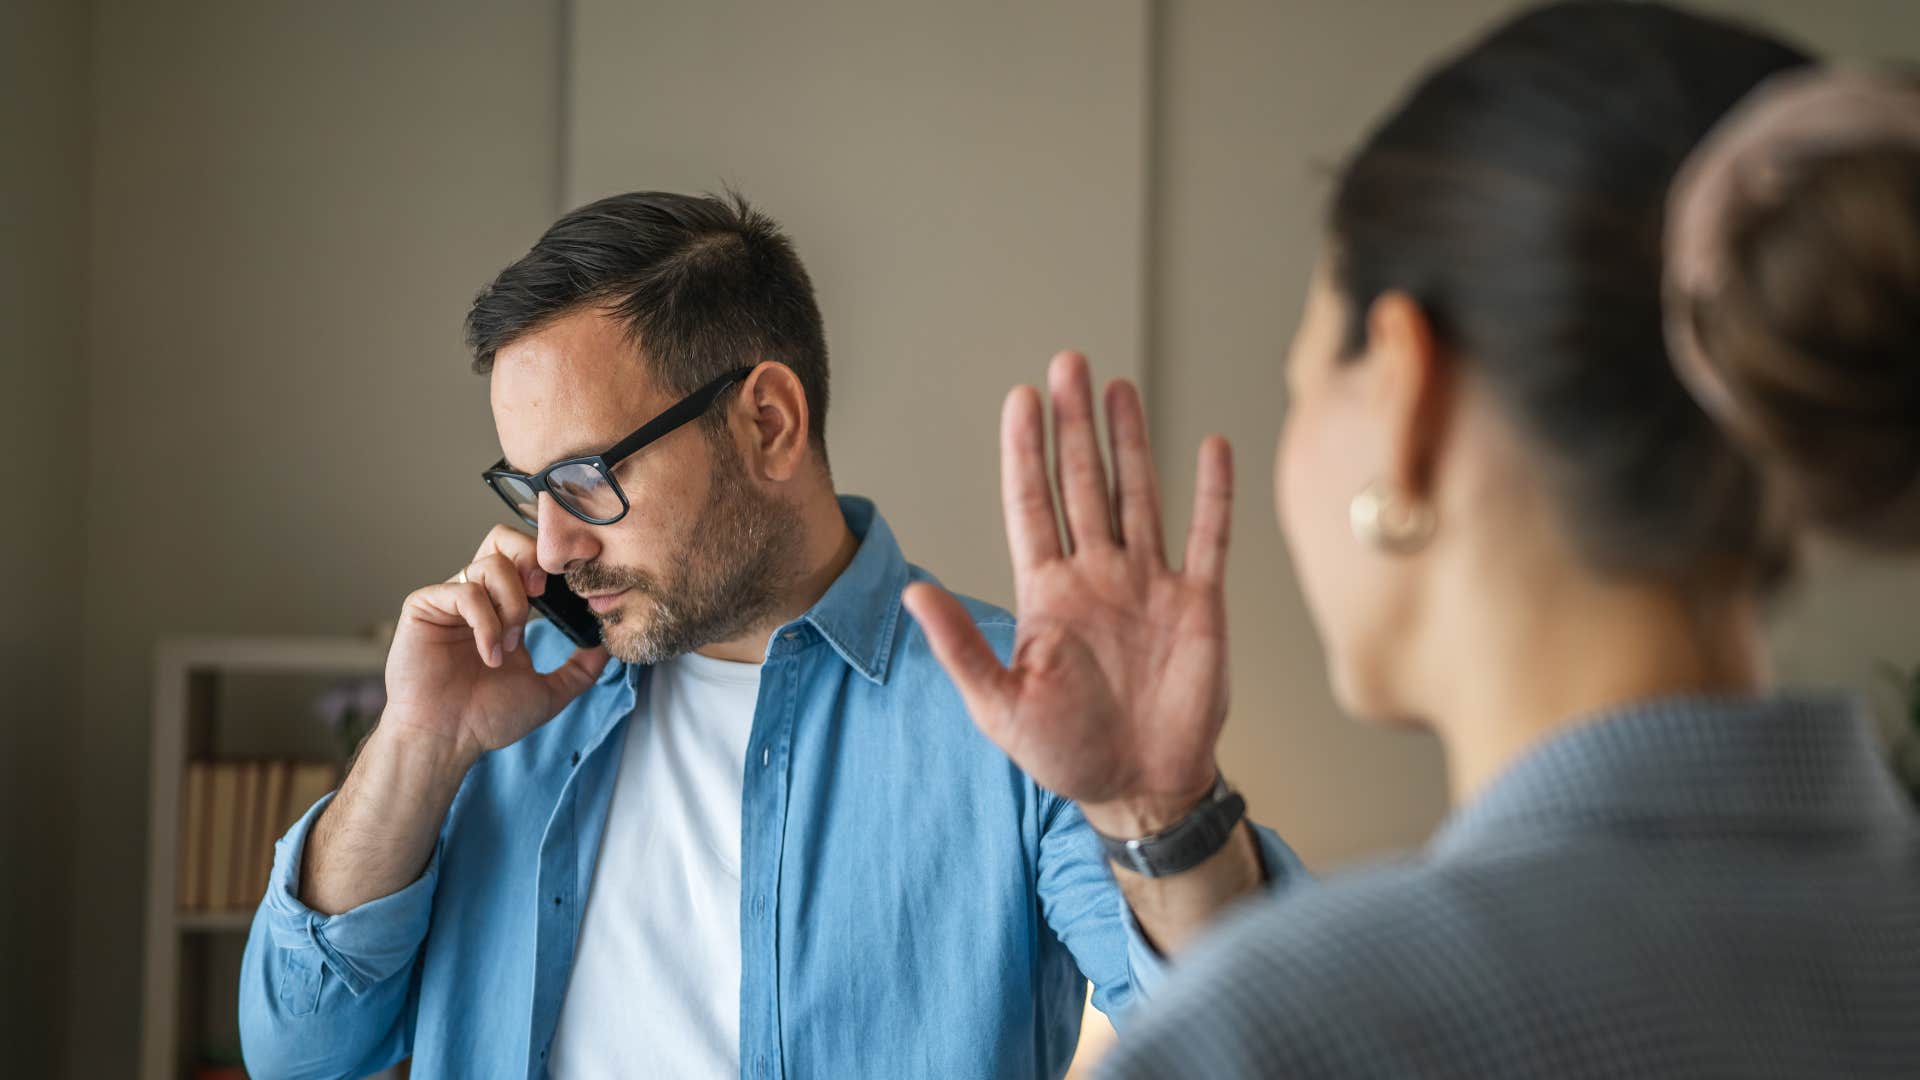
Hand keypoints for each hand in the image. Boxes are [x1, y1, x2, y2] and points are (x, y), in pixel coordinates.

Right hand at [381, 524, 609, 764]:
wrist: (446, 741)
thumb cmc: (486, 719)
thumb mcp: (548, 692)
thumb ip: (580, 669)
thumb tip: (608, 646)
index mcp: (502, 608)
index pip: (526, 559)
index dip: (551, 563)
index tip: (574, 585)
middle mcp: (476, 597)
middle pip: (503, 539)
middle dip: (531, 559)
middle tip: (543, 593)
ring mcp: (448, 599)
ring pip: (491, 564)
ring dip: (512, 605)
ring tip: (509, 647)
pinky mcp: (424, 606)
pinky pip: (465, 590)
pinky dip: (486, 622)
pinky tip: (489, 654)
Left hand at [904, 351, 1233, 836]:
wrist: (1140, 788)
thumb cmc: (1065, 753)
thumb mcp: (1000, 705)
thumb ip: (962, 646)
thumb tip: (913, 593)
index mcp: (1047, 594)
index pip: (1032, 505)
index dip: (1026, 453)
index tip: (1021, 399)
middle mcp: (1097, 576)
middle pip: (1083, 483)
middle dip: (1074, 425)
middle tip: (1068, 363)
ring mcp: (1149, 584)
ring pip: (1138, 495)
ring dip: (1130, 442)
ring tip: (1118, 387)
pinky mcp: (1199, 604)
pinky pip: (1209, 537)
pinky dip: (1212, 493)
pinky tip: (1211, 447)